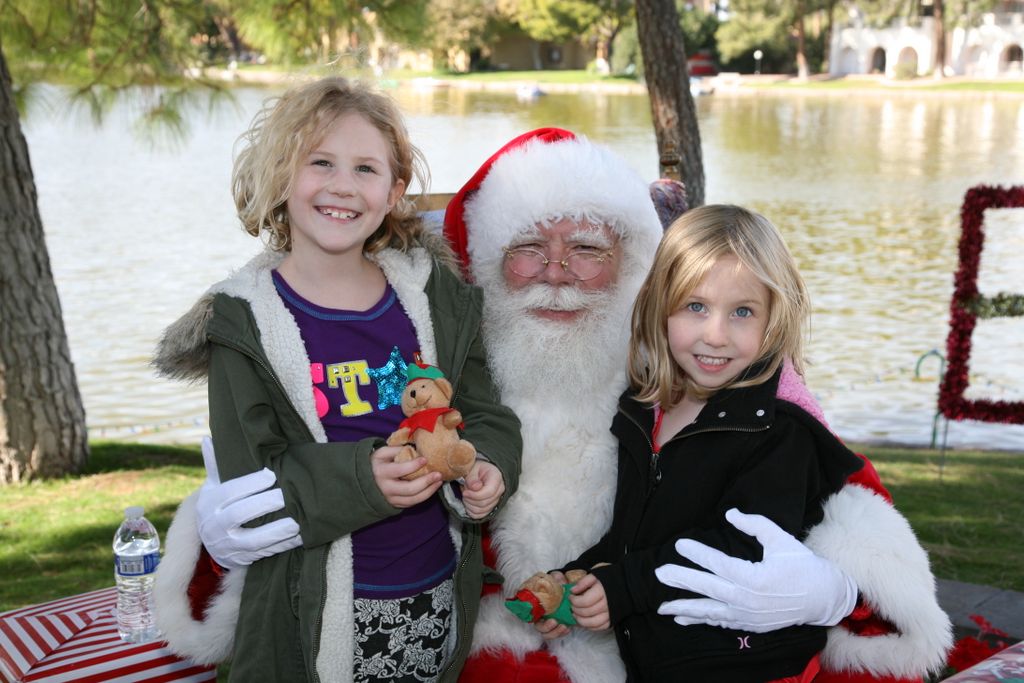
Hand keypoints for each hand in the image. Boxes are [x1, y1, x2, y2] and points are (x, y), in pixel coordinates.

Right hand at [195, 436, 301, 569]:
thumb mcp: (213, 485)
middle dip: (265, 504)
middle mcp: (214, 526)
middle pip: (239, 515)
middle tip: (287, 495)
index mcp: (209, 503)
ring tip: (298, 522)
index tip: (272, 474)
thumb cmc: (218, 504)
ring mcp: (227, 546)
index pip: (229, 492)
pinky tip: (301, 537)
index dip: (250, 483)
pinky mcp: (241, 560)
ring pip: (252, 540)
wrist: (209, 541)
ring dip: (277, 532)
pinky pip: (264, 554)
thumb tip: (207, 438)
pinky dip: (283, 546)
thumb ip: (215, 465)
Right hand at [372, 446, 442, 507]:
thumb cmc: (377, 464)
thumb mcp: (382, 453)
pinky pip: (413, 503)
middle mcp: (386, 488)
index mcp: (381, 473)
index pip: (399, 470)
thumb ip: (397, 449)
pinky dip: (425, 496)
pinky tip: (432, 487)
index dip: (413, 465)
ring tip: (439, 481)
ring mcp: (391, 499)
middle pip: (409, 489)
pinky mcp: (396, 505)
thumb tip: (415, 449)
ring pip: (413, 499)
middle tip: (438, 474)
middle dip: (426, 482)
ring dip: (429, 491)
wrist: (365, 481)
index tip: (425, 459)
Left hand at [461, 460, 504, 518]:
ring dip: (470, 505)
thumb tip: (475, 487)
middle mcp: (500, 490)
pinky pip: (480, 515)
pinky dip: (471, 511)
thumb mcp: (472, 468)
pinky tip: (468, 503)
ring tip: (466, 496)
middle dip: (470, 500)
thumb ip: (472, 478)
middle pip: (485, 503)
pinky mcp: (491, 507)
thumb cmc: (477, 469)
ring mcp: (496, 500)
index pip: (489, 492)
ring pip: (482, 510)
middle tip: (464, 493)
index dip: (475, 495)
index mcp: (496, 478)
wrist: (481, 472)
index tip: (465, 492)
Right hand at [532, 571, 569, 639]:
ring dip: (555, 633)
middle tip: (555, 622)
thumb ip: (556, 579)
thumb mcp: (557, 581)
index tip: (550, 618)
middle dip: (547, 628)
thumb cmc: (559, 586)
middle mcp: (541, 617)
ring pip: (547, 634)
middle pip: (539, 628)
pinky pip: (556, 634)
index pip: (532, 616)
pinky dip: (562, 633)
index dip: (538, 619)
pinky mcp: (557, 627)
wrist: (568, 591)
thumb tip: (556, 577)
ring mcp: (548, 623)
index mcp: (537, 606)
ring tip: (564, 627)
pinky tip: (568, 628)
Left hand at [569, 573, 610, 630]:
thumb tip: (573, 590)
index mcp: (602, 591)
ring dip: (581, 621)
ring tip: (575, 615)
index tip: (571, 596)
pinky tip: (584, 621)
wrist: (628, 583)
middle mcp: (607, 604)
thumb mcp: (597, 572)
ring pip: (593, 623)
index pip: (584, 601)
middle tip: (571, 606)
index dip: (574, 600)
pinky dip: (590, 626)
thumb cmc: (612, 575)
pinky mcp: (613, 619)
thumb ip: (584, 581)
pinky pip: (600, 627)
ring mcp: (611, 613)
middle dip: (576, 610)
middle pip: (587, 612)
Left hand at [655, 508, 857, 631]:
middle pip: (708, 588)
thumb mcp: (781, 539)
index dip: (697, 553)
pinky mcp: (749, 624)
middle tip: (659, 573)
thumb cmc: (802, 565)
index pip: (719, 564)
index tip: (679, 544)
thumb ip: (755, 525)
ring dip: (684, 608)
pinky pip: (719, 622)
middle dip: (682, 580)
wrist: (823, 598)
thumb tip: (730, 513)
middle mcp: (748, 600)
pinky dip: (699, 620)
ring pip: (710, 611)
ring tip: (661, 605)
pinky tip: (681, 618)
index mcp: (755, 577)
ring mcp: (748, 615)